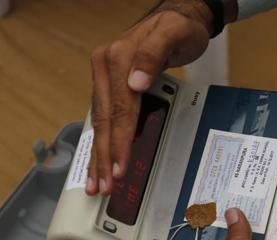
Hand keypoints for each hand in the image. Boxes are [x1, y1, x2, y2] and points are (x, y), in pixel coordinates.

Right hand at [86, 0, 212, 194]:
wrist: (180, 17)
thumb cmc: (179, 27)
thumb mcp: (173, 34)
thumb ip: (154, 54)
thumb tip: (137, 82)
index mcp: (116, 58)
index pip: (118, 110)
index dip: (119, 142)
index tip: (120, 167)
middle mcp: (105, 68)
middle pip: (103, 121)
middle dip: (103, 157)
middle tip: (104, 186)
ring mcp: (105, 78)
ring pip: (98, 123)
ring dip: (97, 155)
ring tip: (96, 183)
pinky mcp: (111, 86)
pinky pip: (103, 118)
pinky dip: (101, 141)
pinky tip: (99, 160)